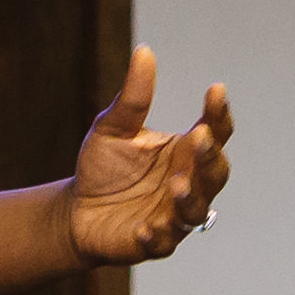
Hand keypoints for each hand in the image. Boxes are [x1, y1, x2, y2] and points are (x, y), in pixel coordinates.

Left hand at [64, 45, 233, 264]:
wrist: (75, 211)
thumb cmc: (103, 167)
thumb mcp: (113, 128)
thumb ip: (133, 98)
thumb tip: (144, 51)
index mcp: (185, 152)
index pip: (215, 131)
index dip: (219, 113)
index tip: (215, 90)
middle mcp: (189, 183)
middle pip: (215, 172)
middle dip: (210, 157)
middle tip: (198, 139)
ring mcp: (174, 215)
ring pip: (197, 210)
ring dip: (190, 198)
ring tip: (175, 184)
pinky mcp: (154, 243)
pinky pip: (164, 242)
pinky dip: (157, 235)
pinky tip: (144, 226)